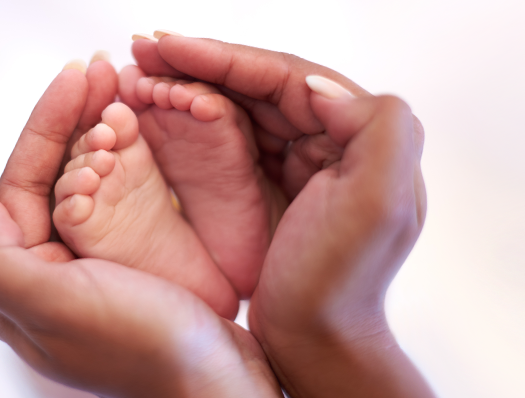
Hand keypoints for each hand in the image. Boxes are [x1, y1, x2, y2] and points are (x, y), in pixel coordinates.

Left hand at [0, 59, 280, 397]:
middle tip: (101, 74)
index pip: (20, 187)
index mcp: (21, 284)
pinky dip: (127, 163)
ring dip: (99, 135)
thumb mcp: (55, 309)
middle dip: (73, 123)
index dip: (46, 127)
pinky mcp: (128, 263)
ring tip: (120, 96)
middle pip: (50, 179)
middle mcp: (49, 273)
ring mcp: (90, 267)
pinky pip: (118, 201)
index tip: (75, 80)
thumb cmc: (147, 352)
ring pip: (86, 184)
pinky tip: (138, 137)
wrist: (216, 379)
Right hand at [133, 34, 433, 396]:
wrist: (314, 341)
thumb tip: (316, 83)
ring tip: (147, 70)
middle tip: (147, 47)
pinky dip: (200, 118)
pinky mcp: (274, 183)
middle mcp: (333, 141)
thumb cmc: (337, 283)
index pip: (286, 77)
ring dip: (196, 83)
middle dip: (202, 62)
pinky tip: (166, 108)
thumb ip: (378, 127)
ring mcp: (301, 161)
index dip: (224, 56)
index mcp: (359, 136)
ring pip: (244, 106)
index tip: (170, 45)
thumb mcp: (374, 205)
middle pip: (260, 85)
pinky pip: (234, 137)